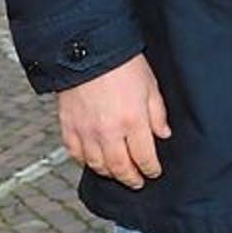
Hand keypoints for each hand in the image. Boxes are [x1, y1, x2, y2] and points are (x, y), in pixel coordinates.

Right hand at [56, 53, 169, 189]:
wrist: (88, 50)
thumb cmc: (123, 63)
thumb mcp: (151, 85)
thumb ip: (158, 113)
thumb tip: (163, 134)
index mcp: (133, 120)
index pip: (144, 156)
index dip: (151, 168)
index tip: (154, 172)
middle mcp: (108, 131)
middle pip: (120, 167)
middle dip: (131, 178)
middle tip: (137, 182)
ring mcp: (86, 132)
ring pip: (97, 165)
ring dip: (109, 173)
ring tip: (118, 174)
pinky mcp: (68, 127)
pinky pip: (75, 154)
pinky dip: (85, 162)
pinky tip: (93, 161)